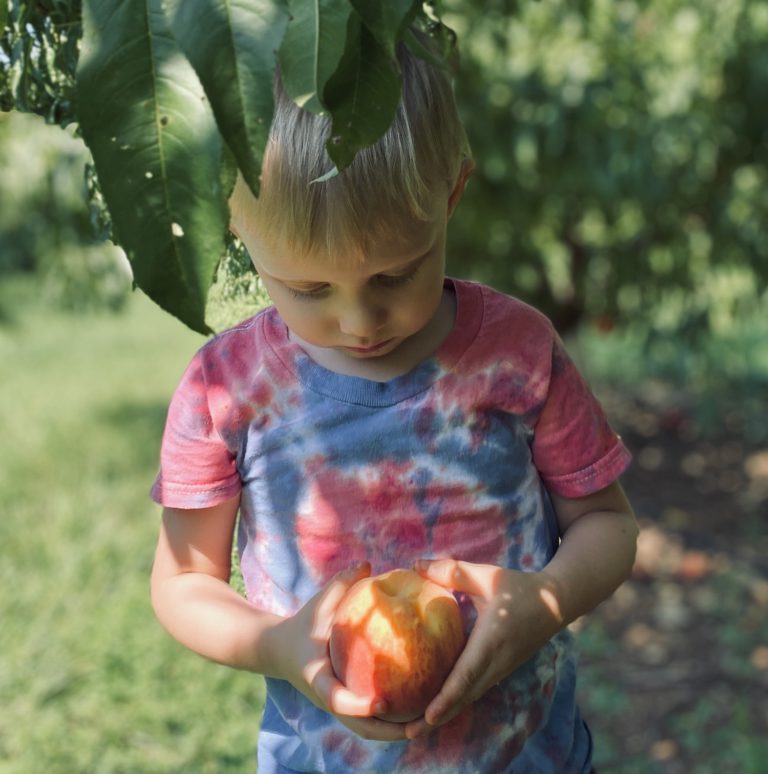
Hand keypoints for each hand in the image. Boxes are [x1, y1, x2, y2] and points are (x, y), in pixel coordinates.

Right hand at [275, 562, 408, 741]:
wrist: (282, 650)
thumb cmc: (304, 623)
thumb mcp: (319, 602)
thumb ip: (341, 583)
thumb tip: (367, 563)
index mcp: (316, 676)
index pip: (335, 699)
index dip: (358, 705)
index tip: (383, 702)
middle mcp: (327, 698)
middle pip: (359, 727)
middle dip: (389, 732)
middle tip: (420, 725)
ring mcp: (336, 706)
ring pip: (366, 730)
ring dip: (394, 732)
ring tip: (427, 724)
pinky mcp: (346, 706)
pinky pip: (369, 720)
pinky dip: (391, 722)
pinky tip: (419, 711)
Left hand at [405, 559, 564, 738]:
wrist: (556, 602)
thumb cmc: (519, 587)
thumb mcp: (486, 575)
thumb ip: (451, 571)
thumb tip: (416, 564)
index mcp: (492, 640)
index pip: (467, 674)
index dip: (447, 697)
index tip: (428, 715)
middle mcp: (497, 661)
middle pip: (465, 696)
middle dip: (437, 716)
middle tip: (407, 732)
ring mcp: (500, 669)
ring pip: (470, 696)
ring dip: (446, 712)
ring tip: (416, 727)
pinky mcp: (500, 670)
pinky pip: (475, 690)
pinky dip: (456, 701)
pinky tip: (437, 706)